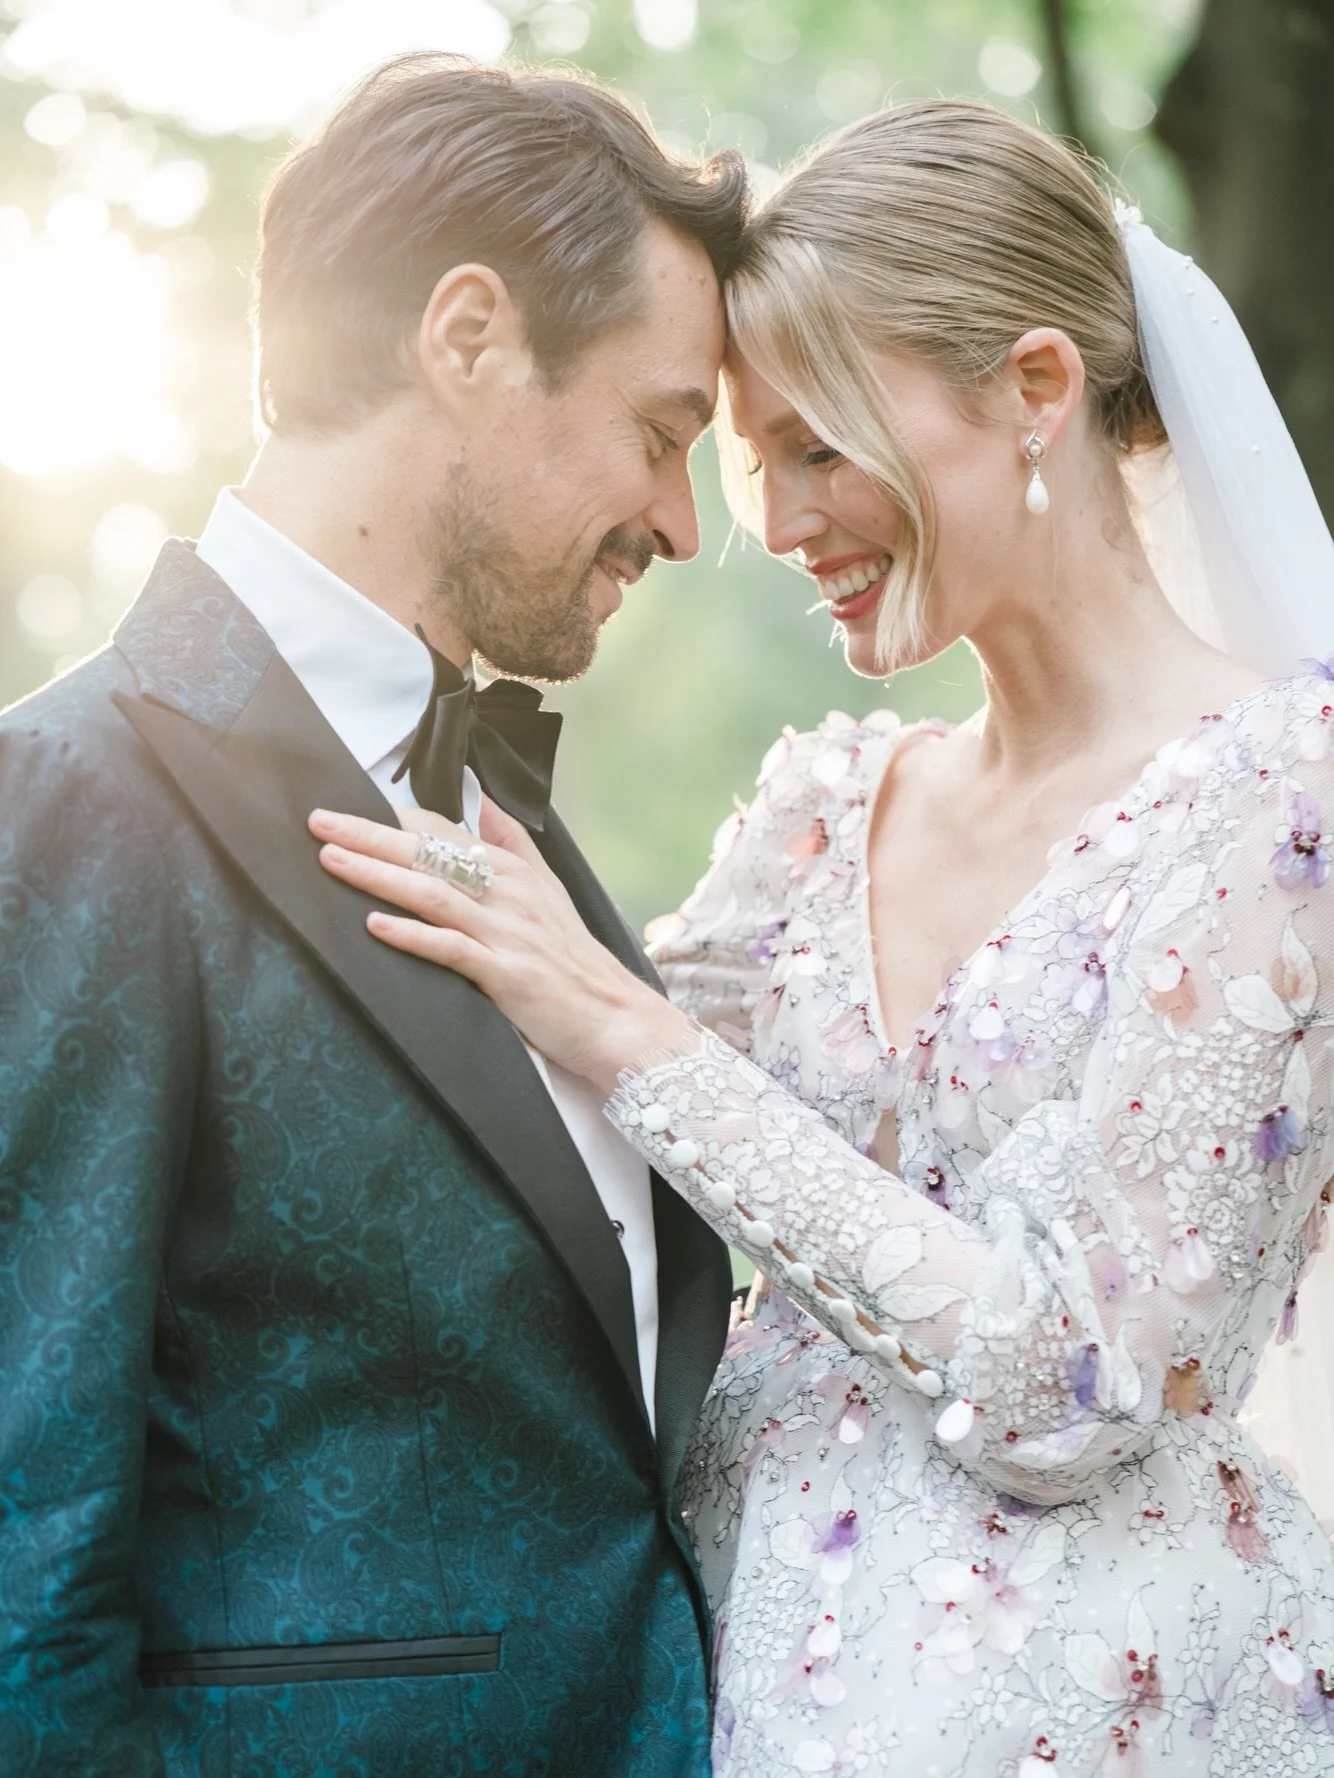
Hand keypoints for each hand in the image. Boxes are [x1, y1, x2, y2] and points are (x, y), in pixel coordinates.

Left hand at [307, 799, 694, 1095]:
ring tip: (332, 861)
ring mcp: (505, 933)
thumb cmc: (574, 959)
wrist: (615, 1015)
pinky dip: (413, 935)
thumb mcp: (550, 890)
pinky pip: (450, 949)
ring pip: (431, 893)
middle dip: (368, 835)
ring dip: (377, 875)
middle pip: (427, 855)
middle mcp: (506, 894)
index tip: (348, 806)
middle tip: (320, 821)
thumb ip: (514, 844)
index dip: (395, 817)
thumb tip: (485, 803)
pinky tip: (376, 925)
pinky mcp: (505, 974)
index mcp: (511, 871)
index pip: (443, 831)